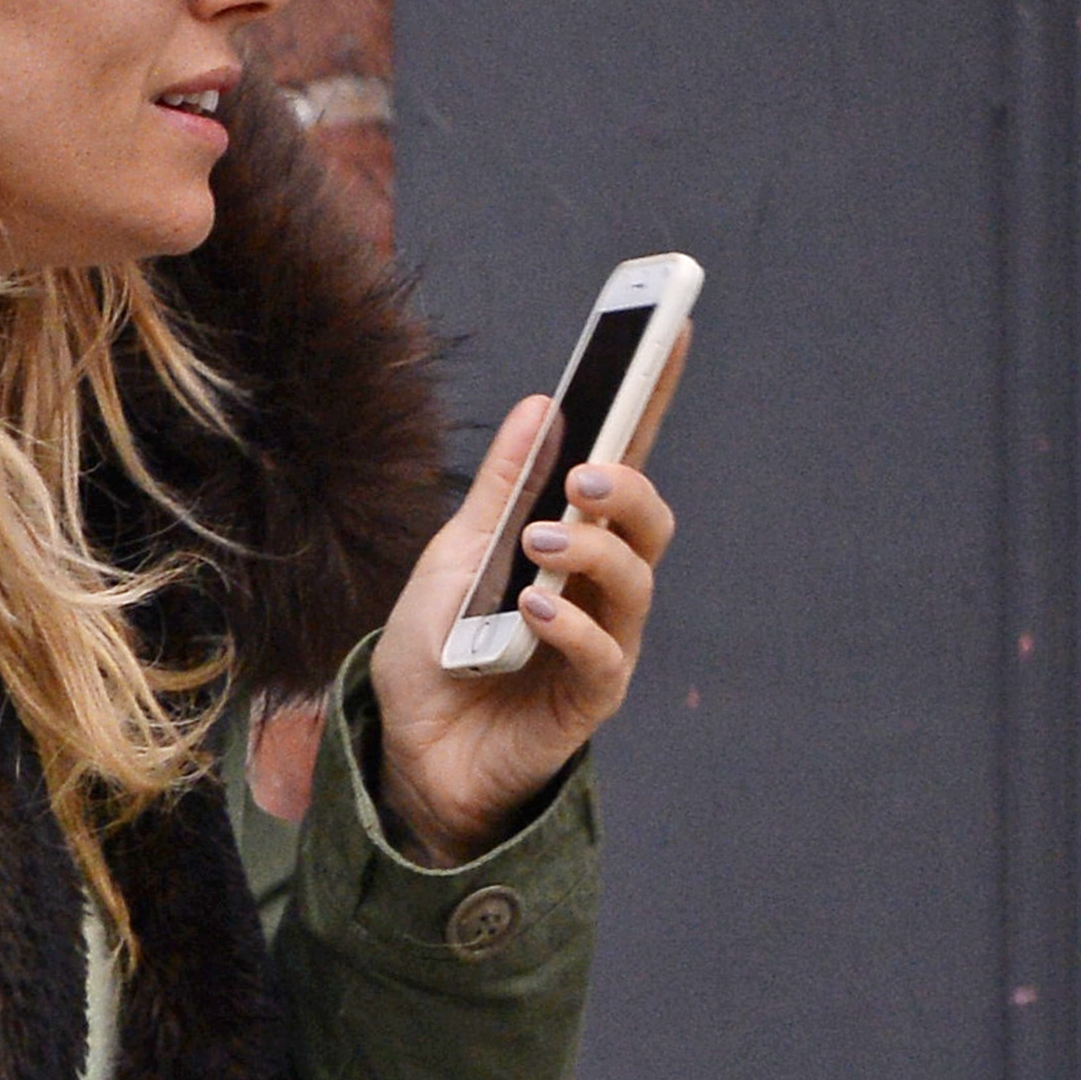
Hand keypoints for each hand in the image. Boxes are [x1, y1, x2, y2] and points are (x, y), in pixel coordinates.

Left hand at [366, 386, 677, 864]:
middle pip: (649, 521)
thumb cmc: (437, 654)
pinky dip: (572, 625)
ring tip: (542, 543)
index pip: (623, 458)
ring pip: (635, 581)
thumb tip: (546, 403)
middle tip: (587, 475)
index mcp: (569, 539)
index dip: (652, 395)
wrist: (408, 752)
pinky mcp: (588, 699)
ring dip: (594, 551)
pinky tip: (534, 607)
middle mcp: (598, 586)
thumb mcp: (455, 555)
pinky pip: (603, 655)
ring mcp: (601, 641)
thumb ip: (502, 489)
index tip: (672, 327)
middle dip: (631, 488)